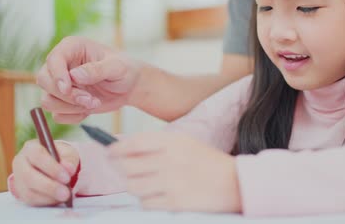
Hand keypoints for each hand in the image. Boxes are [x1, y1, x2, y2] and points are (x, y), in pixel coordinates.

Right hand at [11, 140, 79, 206]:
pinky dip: (46, 201)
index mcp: (31, 148)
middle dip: (49, 186)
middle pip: (29, 176)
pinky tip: (57, 199)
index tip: (66, 177)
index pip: (37, 155)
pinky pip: (31, 200)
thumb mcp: (67, 153)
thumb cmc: (58, 156)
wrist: (50, 164)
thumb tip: (69, 169)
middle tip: (66, 193)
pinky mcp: (20, 192)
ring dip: (49, 196)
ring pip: (29, 191)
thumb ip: (69, 160)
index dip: (51, 167)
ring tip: (65, 196)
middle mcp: (20, 162)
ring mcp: (18, 178)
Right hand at [37, 36, 140, 123]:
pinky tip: (88, 110)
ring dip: (71, 107)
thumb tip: (75, 75)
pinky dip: (72, 116)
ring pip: (47, 100)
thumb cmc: (125, 70)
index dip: (57, 75)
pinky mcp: (63, 101)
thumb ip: (97, 69)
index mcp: (72, 47)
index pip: (53, 59)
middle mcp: (61, 64)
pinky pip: (57, 115)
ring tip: (94, 103)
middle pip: (43, 81)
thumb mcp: (117, 67)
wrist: (130, 87)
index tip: (67, 88)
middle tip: (90, 100)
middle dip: (66, 95)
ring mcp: (60, 84)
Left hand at [108, 132, 241, 212]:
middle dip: (120, 168)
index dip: (116, 148)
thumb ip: (157, 145)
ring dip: (133, 185)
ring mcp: (171, 182)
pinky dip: (147, 200)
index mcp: (173, 142)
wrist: (236, 182)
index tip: (109, 152)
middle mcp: (170, 160)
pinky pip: (146, 203)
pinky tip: (156, 195)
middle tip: (121, 169)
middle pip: (127, 165)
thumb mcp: (186, 143)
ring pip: (133, 186)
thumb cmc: (208, 162)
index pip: (133, 143)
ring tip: (143, 183)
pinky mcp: (175, 203)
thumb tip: (124, 149)